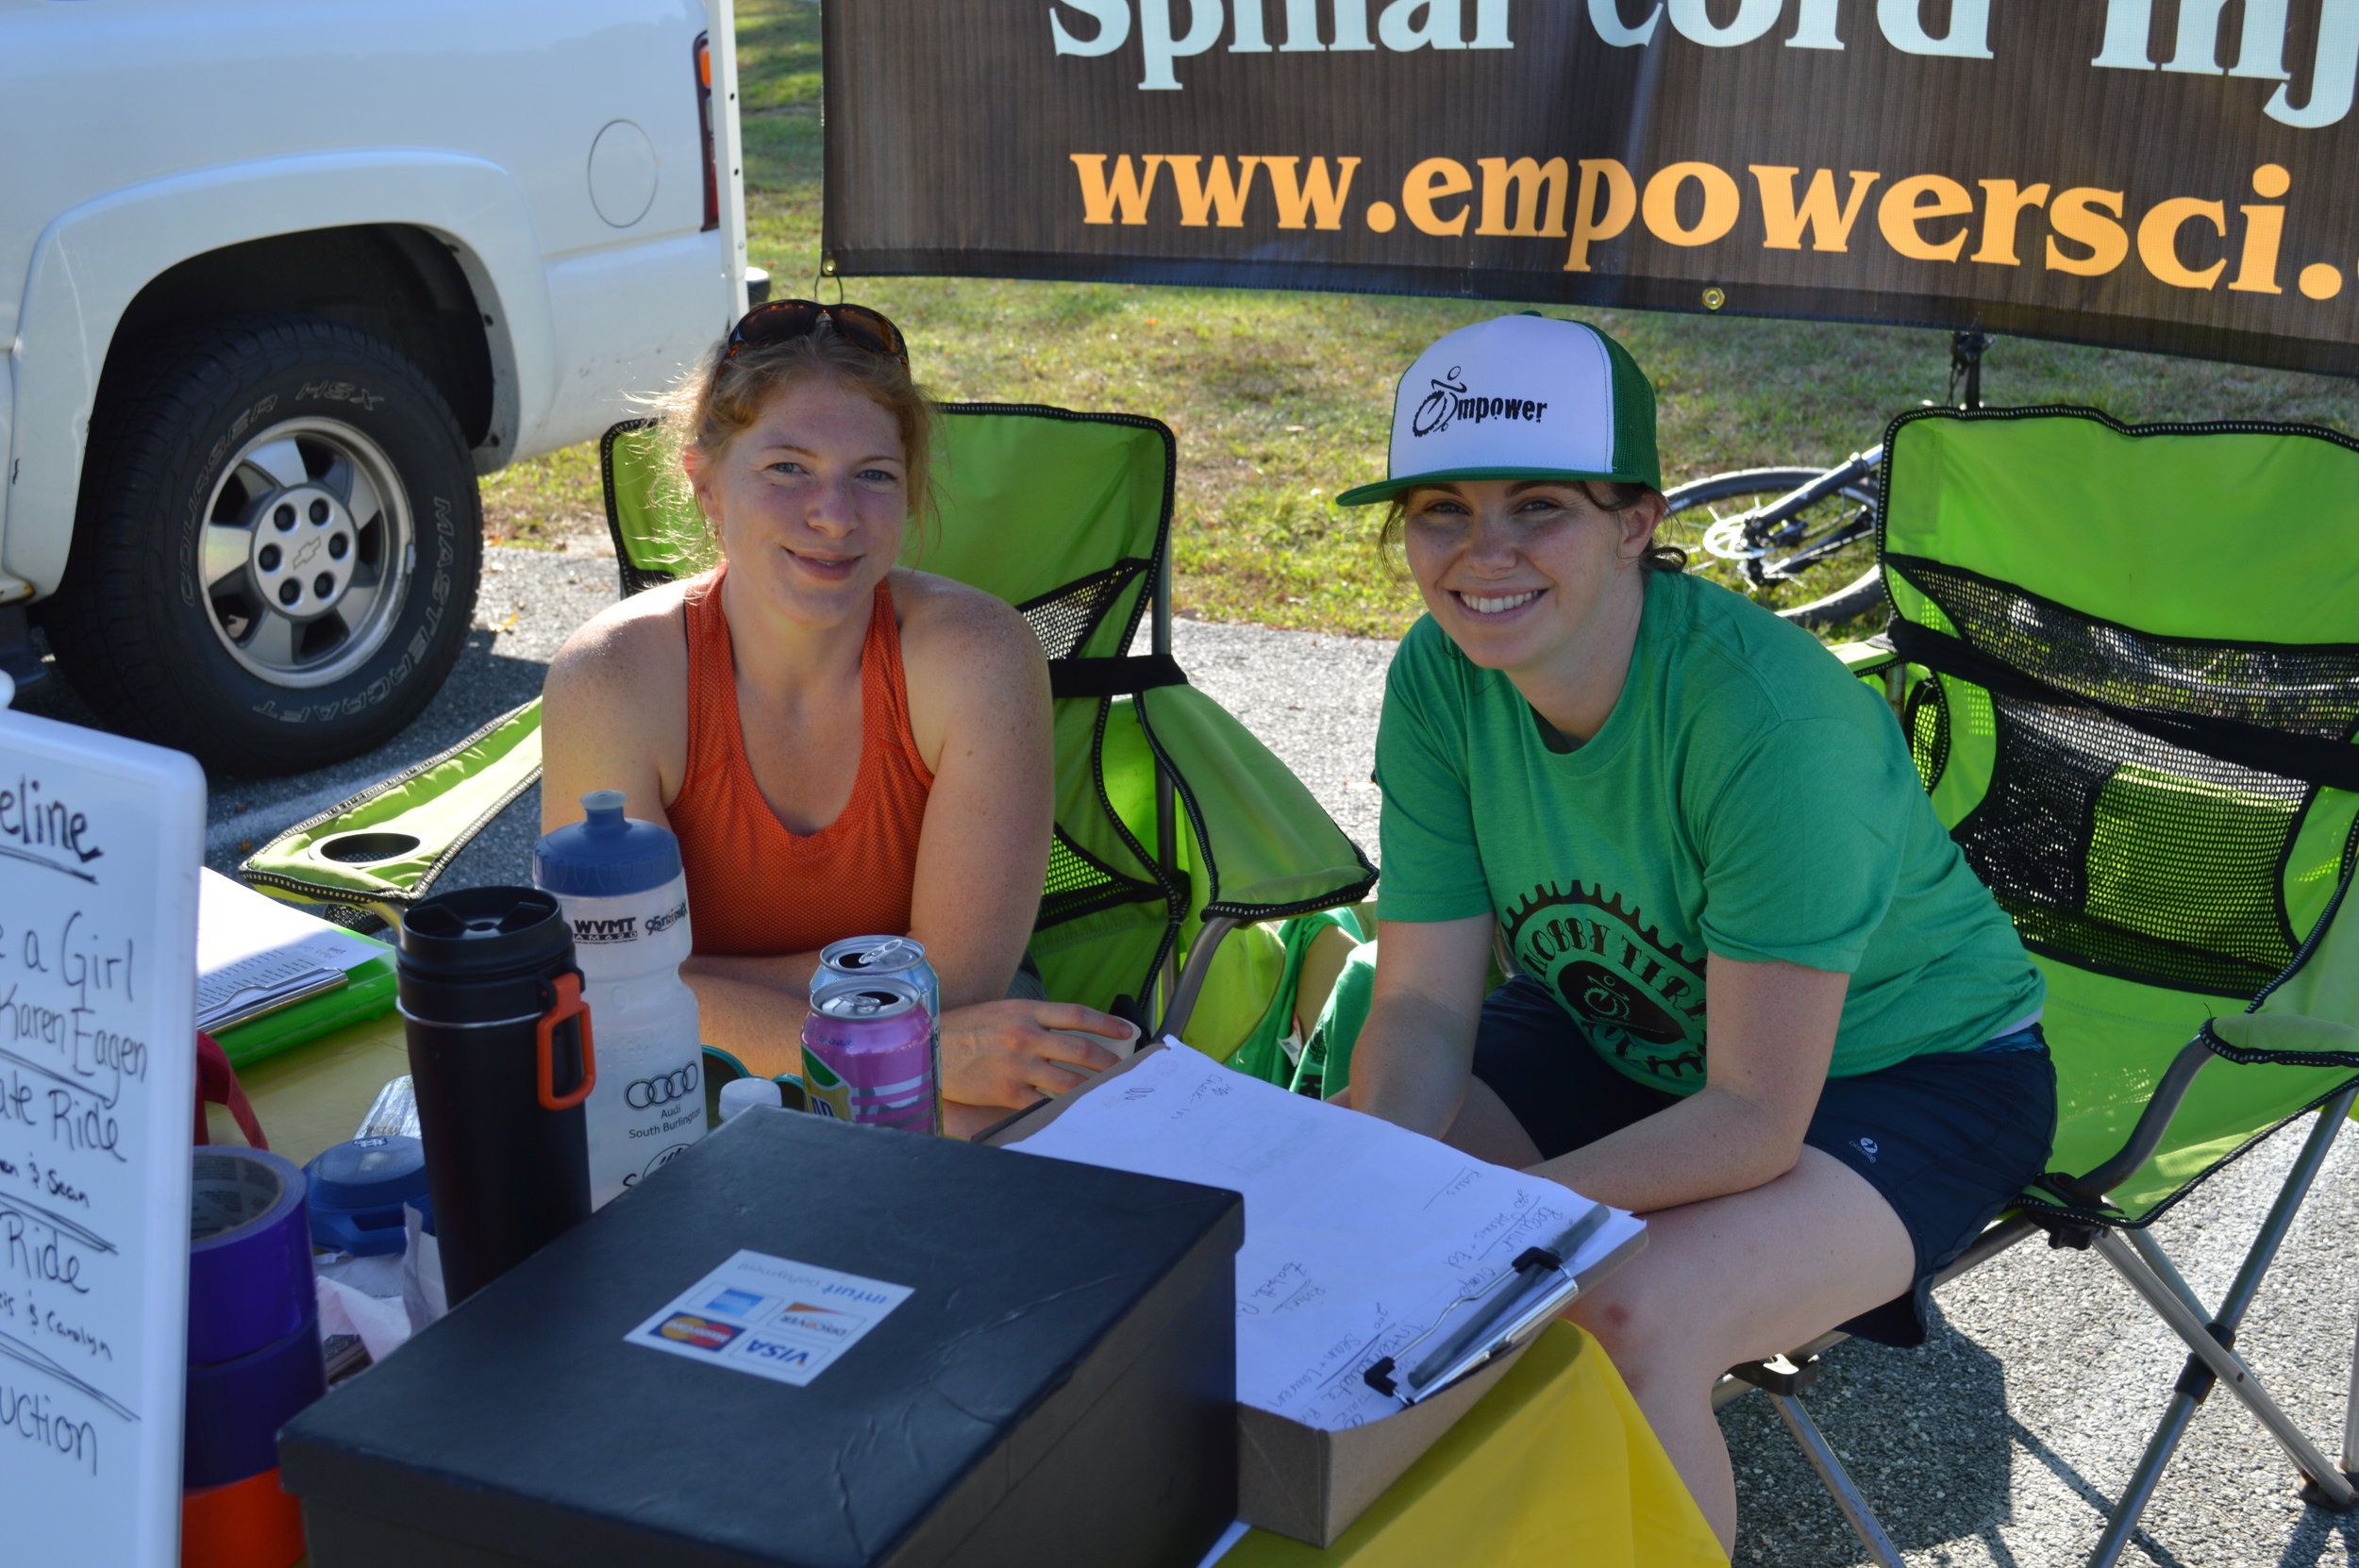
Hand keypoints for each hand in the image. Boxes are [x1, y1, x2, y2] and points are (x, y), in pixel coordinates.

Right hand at [939, 1000, 1131, 1108]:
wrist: (930, 1046)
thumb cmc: (967, 1029)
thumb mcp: (1003, 1012)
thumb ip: (1035, 1020)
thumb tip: (1069, 1034)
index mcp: (1026, 1011)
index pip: (1077, 1015)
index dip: (1107, 1024)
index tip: (1127, 1033)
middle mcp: (1026, 1035)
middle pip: (1080, 1050)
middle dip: (1108, 1062)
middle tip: (1122, 1071)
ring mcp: (1018, 1065)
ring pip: (1069, 1080)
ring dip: (1092, 1088)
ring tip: (1105, 1093)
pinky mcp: (1007, 1091)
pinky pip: (1044, 1103)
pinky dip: (1062, 1108)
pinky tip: (1074, 1111)